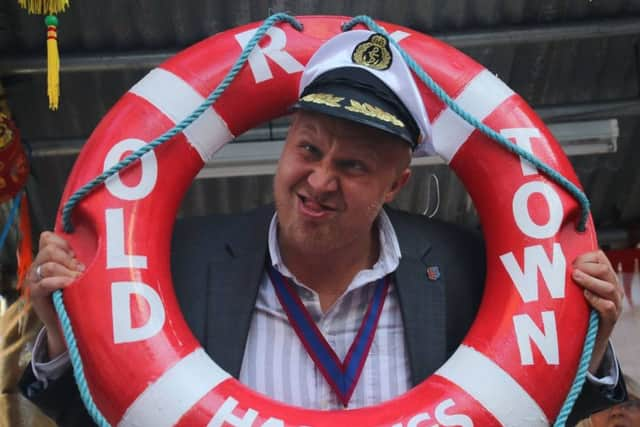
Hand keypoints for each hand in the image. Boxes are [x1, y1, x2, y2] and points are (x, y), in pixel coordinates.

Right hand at [27, 231, 84, 358]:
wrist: (70, 322)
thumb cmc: (79, 293)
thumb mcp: (81, 272)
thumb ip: (81, 260)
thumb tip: (102, 247)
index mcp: (48, 257)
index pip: (48, 238)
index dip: (64, 243)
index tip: (76, 255)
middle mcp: (39, 265)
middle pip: (49, 250)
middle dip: (68, 258)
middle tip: (81, 270)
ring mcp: (35, 279)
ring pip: (48, 265)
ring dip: (68, 270)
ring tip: (79, 279)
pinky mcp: (36, 294)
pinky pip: (44, 283)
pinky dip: (59, 282)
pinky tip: (70, 285)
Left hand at [571, 250, 622, 373]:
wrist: (587, 342)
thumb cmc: (579, 311)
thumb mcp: (576, 290)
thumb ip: (570, 277)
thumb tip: (549, 262)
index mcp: (604, 277)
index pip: (600, 257)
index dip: (584, 257)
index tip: (571, 263)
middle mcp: (612, 289)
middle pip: (604, 270)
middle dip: (586, 268)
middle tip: (572, 272)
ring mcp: (614, 305)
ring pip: (609, 287)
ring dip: (590, 281)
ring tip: (576, 278)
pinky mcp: (610, 320)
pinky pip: (608, 307)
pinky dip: (597, 300)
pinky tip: (585, 296)